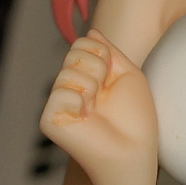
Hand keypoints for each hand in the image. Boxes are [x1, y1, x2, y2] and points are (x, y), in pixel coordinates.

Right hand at [40, 29, 157, 184]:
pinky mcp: (49, 118)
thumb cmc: (136, 120)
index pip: (83, 43)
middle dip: (98, 68)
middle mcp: (70, 87)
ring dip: (92, 87)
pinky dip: (79, 102)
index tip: (114, 78)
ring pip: (68, 71)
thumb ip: (109, 51)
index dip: (102, 54)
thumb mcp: (128, 76)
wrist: (133, 153)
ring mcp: (58, 103)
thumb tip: (92, 31)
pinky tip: (85, 120)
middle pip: (73, 52)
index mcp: (88, 76)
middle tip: (105, 96)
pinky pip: (60, 92)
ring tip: (97, 110)